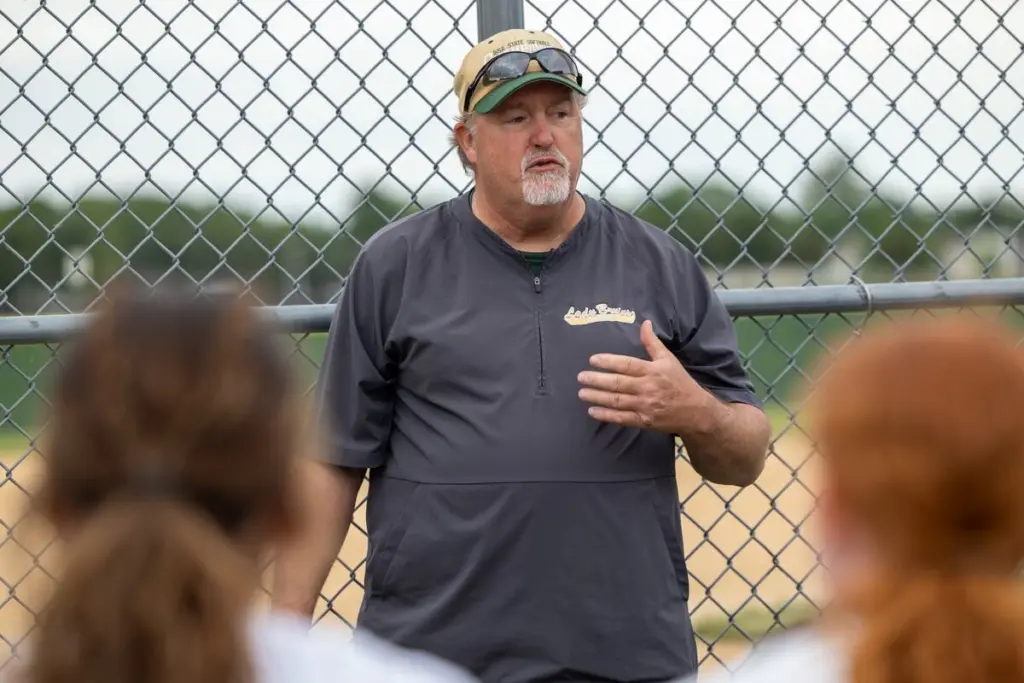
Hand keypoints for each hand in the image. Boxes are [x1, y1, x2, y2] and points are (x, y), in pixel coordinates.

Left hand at [577, 320, 716, 433]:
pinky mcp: (644, 421)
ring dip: (598, 397)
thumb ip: (652, 343)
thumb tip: (644, 323)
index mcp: (653, 371)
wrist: (695, 411)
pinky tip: (593, 412)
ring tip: (582, 393)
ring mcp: (645, 406)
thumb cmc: (680, 382)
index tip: (593, 359)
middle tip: (581, 377)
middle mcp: (647, 388)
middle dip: (597, 380)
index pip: (627, 365)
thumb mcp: (668, 359)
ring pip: (617, 401)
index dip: (609, 361)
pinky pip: (622, 418)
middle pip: (618, 383)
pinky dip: (607, 415)